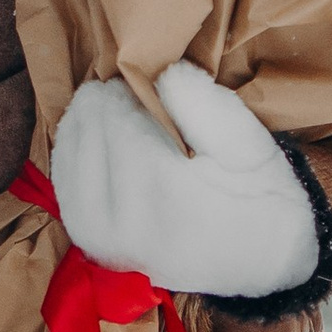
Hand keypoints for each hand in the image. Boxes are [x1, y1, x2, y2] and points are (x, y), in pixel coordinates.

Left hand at [48, 59, 319, 300]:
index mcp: (171, 199)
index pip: (122, 127)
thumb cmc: (259, 192)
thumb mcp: (246, 140)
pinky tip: (84, 136)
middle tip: (125, 91)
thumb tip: (162, 73)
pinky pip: (67, 195)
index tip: (140, 80)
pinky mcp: (101, 252)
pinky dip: (69, 158)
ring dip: (83, 127)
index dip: (126, 95)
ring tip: (104, 107)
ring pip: (73, 164)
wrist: (264, 258)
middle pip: (95, 142)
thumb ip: (204, 105)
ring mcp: (113, 246)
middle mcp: (133, 229)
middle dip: (105, 107)